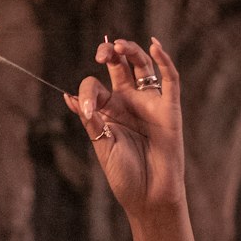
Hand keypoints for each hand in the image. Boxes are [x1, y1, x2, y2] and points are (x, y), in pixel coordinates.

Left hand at [64, 37, 185, 221]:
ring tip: (119, 45)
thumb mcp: (102, 146)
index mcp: (109, 112)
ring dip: (132, 51)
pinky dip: (165, 62)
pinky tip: (155, 46)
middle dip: (110, 53)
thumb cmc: (124, 175)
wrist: (148, 196)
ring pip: (143, 67)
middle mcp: (129, 103)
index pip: (95, 87)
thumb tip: (70, 97)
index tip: (87, 109)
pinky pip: (170, 80)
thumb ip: (92, 121)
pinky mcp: (169, 109)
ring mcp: (149, 104)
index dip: (88, 92)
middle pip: (120, 67)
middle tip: (102, 52)